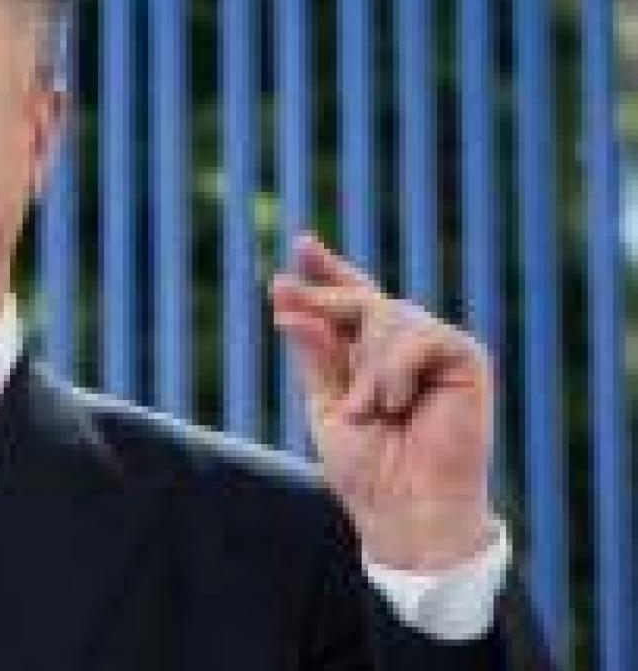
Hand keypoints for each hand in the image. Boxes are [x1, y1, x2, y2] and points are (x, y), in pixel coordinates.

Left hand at [270, 235, 494, 570]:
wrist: (405, 508)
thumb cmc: (367, 468)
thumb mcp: (326, 403)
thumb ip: (314, 352)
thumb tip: (286, 296)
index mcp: (368, 357)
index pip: (350, 301)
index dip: (327, 272)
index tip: (300, 244)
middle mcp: (403, 347)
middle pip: (362, 298)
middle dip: (324, 299)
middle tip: (287, 295)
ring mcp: (436, 350)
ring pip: (387, 314)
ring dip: (366, 366)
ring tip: (372, 410)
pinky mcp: (465, 358)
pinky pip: (420, 334)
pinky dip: (396, 371)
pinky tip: (400, 404)